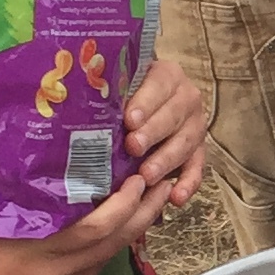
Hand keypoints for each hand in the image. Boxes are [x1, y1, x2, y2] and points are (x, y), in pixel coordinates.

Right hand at [0, 175, 169, 274]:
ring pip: (95, 269)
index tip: (142, 179)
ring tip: (133, 213)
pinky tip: (85, 252)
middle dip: (141, 216)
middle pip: (112, 249)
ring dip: (116, 242)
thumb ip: (1, 194)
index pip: (100, 229)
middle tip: (161, 187)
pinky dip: (85, 268)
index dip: (127, 205)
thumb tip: (20, 162)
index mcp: (39, 256)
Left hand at [122, 56, 206, 206]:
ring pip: (186, 142)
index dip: (146, 102)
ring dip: (166, 160)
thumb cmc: (124, 96)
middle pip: (174, 114)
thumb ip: (109, 93)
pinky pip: (197, 168)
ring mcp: (195, 125)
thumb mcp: (120, 87)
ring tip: (147, 176)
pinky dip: (188, 184)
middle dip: (153, 132)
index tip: (129, 120)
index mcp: (167, 75)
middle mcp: (186, 98)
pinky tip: (176, 198)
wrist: (145, 105)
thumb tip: (76, 105)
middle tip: (133, 147)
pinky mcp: (198, 151)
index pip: (159, 85)